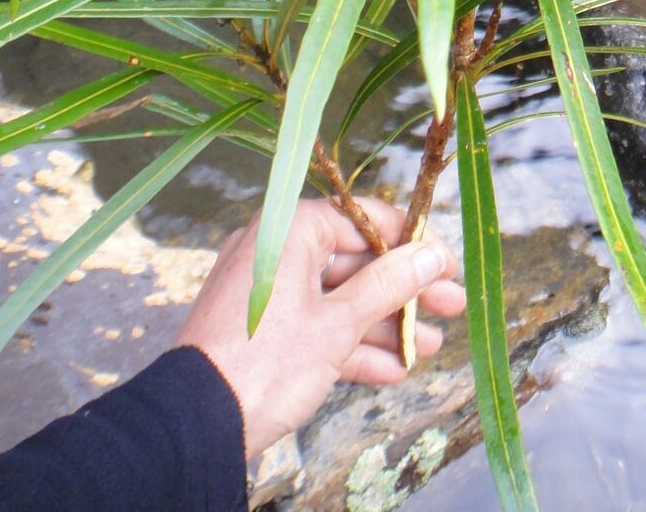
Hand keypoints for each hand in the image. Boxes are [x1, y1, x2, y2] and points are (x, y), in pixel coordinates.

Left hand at [174, 197, 465, 458]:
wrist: (195, 425)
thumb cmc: (266, 361)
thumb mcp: (338, 323)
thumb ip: (388, 284)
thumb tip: (431, 255)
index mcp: (289, 230)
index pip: (362, 220)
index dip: (410, 242)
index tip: (445, 263)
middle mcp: (275, 252)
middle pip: (353, 263)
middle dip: (403, 291)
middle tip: (450, 306)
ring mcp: (266, 295)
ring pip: (337, 300)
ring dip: (383, 325)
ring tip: (429, 347)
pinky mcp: (261, 333)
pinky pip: (314, 328)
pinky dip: (349, 347)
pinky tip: (392, 370)